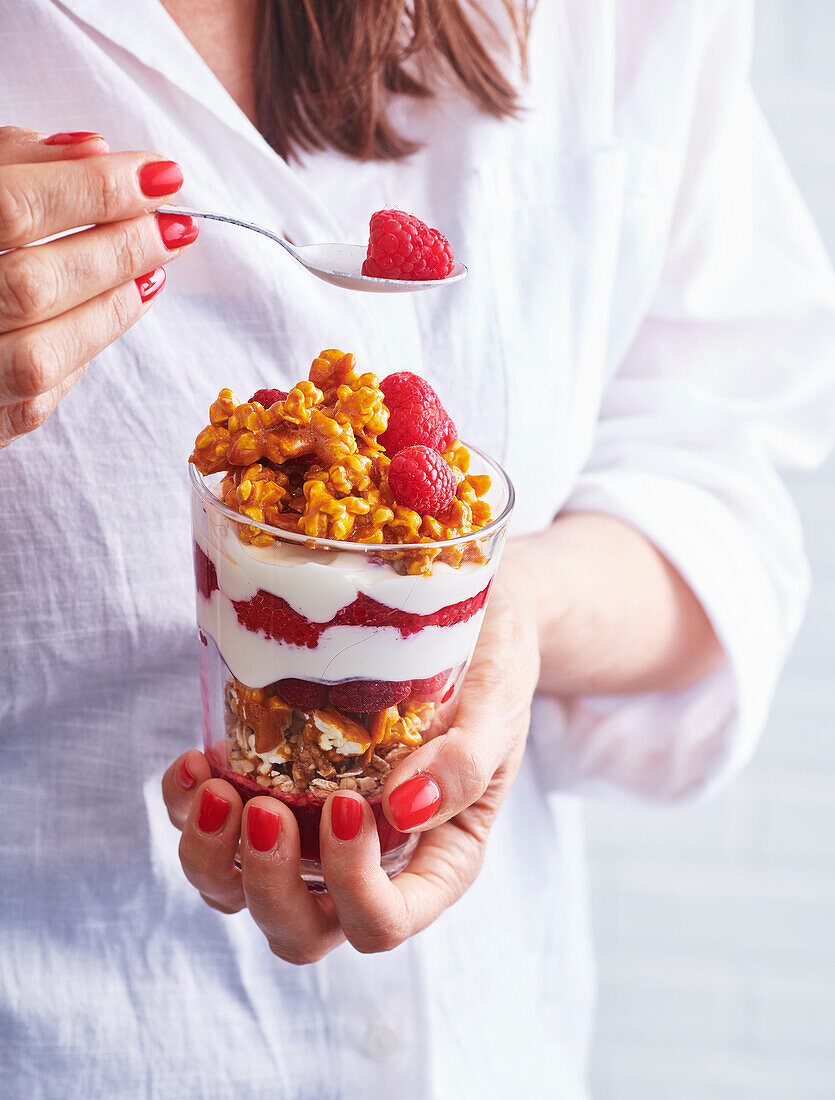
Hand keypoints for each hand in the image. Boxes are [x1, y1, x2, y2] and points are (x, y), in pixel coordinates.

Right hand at [0, 126, 197, 445]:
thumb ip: (12, 162)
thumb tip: (93, 150)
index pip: (11, 209)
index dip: (92, 191)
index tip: (161, 175)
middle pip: (33, 283)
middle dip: (116, 250)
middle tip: (175, 223)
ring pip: (41, 354)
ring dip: (113, 307)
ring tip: (155, 266)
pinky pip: (35, 396)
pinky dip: (85, 348)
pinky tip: (118, 307)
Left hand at [162, 572, 539, 961]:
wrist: (470, 622)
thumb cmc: (494, 666)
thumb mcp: (499, 706)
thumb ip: (466, 761)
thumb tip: (404, 810)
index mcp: (432, 859)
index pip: (384, 923)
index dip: (352, 887)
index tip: (345, 806)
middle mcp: (368, 862)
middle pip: (302, 930)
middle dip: (267, 888)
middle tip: (265, 810)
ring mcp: (312, 833)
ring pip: (241, 895)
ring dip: (213, 858)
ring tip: (214, 787)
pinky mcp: (275, 787)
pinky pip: (213, 832)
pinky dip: (187, 809)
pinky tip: (193, 763)